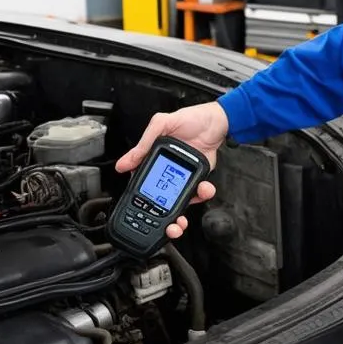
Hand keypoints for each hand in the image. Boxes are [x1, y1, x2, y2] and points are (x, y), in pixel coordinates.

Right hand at [115, 101, 227, 240]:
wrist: (218, 121)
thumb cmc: (190, 118)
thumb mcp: (162, 124)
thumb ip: (145, 143)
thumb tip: (124, 163)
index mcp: (153, 158)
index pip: (142, 181)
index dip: (141, 198)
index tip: (142, 211)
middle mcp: (166, 170)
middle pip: (160, 196)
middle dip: (162, 215)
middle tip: (166, 225)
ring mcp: (182, 176)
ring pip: (178, 200)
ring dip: (180, 211)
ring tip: (181, 218)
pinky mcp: (198, 178)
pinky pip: (197, 193)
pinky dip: (200, 196)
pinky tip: (203, 189)